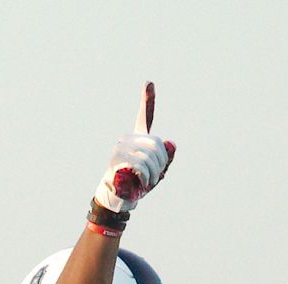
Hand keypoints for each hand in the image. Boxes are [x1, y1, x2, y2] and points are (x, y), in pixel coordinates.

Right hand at [93, 82, 174, 215]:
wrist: (119, 197)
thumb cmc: (138, 183)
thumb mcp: (158, 171)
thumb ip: (167, 158)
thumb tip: (171, 144)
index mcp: (138, 139)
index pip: (144, 117)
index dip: (147, 100)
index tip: (149, 82)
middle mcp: (128, 139)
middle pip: (156, 144)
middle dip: (162, 163)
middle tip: (158, 176)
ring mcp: (120, 147)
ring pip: (149, 156)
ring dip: (155, 173)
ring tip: (150, 181)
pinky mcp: (116, 158)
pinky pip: (140, 164)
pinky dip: (147, 176)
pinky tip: (144, 182)